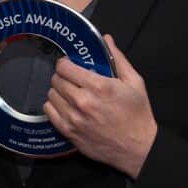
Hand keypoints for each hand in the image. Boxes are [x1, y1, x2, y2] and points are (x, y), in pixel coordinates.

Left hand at [44, 36, 156, 178]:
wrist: (138, 148)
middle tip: (72, 79)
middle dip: (63, 76)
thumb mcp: (134, 82)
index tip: (70, 65)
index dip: (65, 63)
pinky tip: (65, 106)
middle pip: (56, 80)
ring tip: (70, 93)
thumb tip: (106, 39)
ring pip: (51, 95)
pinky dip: (54, 106)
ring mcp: (73, 118)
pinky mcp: (69, 132)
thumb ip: (118, 58)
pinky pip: (49, 112)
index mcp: (99, 86)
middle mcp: (83, 101)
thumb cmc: (138, 115)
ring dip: (58, 91)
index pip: (65, 67)